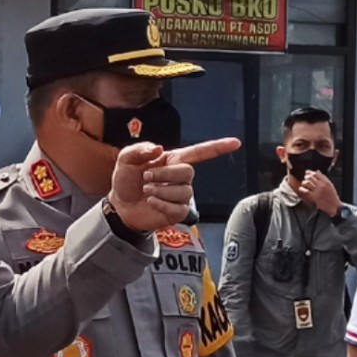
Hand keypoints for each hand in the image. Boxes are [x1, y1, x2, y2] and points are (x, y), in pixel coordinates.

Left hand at [109, 139, 241, 230]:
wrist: (120, 205)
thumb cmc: (126, 180)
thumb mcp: (125, 159)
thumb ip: (139, 149)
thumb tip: (159, 149)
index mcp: (173, 160)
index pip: (200, 152)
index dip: (218, 147)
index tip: (236, 143)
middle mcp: (180, 178)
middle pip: (188, 172)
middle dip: (165, 174)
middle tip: (146, 176)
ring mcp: (180, 196)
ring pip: (184, 191)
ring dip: (161, 190)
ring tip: (147, 190)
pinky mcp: (177, 212)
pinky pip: (179, 208)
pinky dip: (162, 204)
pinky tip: (151, 202)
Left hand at [294, 171, 341, 216]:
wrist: (334, 206)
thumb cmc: (332, 195)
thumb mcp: (330, 185)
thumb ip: (324, 178)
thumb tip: (317, 171)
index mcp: (326, 182)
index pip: (316, 173)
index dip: (310, 172)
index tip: (307, 172)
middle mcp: (321, 185)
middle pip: (310, 177)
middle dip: (306, 177)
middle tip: (305, 178)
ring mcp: (317, 191)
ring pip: (307, 183)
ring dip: (304, 182)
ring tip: (304, 183)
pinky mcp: (314, 197)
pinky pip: (306, 191)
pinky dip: (302, 189)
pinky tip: (301, 188)